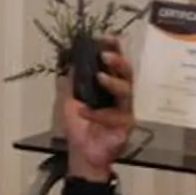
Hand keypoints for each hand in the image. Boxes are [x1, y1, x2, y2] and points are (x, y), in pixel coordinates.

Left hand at [63, 40, 135, 184]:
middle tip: (104, 55)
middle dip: (118, 61)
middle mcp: (120, 96)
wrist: (81, 156)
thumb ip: (69, 82)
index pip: (116, 63)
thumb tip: (69, 60)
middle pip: (128, 73)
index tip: (106, 38)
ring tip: (99, 77)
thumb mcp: (68, 101)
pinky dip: (99, 114)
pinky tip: (84, 112)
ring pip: (128, 91)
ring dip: (113, 83)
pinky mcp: (126, 127)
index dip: (114, 49)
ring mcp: (125, 110)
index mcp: (108, 86)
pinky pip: (116, 116)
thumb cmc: (78, 129)